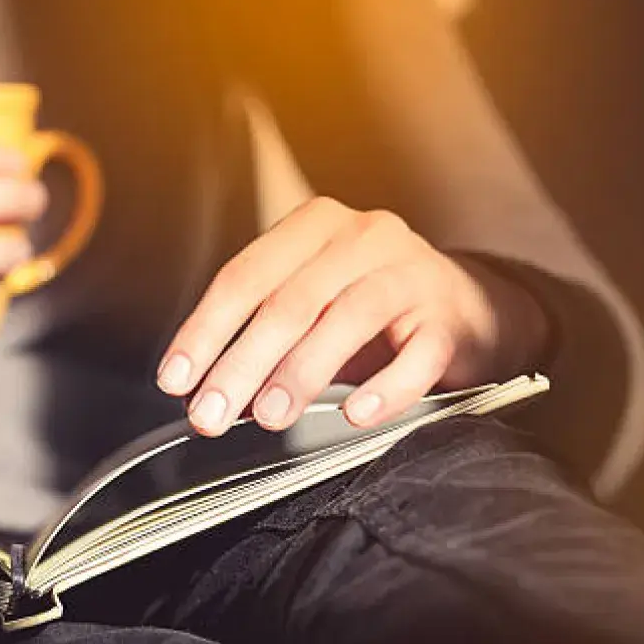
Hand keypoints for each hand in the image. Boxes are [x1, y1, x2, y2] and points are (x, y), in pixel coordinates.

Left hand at [156, 197, 548, 435]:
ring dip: (300, 374)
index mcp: (314, 227)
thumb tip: (203, 390)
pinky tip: (354, 415)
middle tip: (210, 414)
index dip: (205, 330)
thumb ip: (258, 340)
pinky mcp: (450, 318)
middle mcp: (362, 237)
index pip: (245, 276)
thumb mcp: (309, 310)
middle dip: (241, 363)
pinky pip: (417, 357)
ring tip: (268, 416)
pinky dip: (384, 389)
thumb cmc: (373, 310)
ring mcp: (411, 273)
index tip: (175, 379)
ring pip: (346, 319)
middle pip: (289, 301)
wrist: (468, 308)